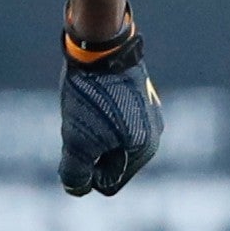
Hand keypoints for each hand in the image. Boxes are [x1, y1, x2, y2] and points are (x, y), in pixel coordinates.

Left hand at [58, 14, 162, 195]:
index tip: (75, 143)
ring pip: (109, 138)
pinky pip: (112, 116)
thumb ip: (76, 172)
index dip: (85, 171)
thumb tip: (76, 189)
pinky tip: (88, 94)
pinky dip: (96, 112)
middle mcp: (154, 133)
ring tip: (83, 106)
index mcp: (145, 149)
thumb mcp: (76, 139)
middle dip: (89, 149)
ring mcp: (147, 111)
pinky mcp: (137, 92)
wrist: (98, 41)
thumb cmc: (90, 94)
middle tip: (78, 121)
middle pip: (110, 161)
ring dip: (91, 130)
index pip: (109, 184)